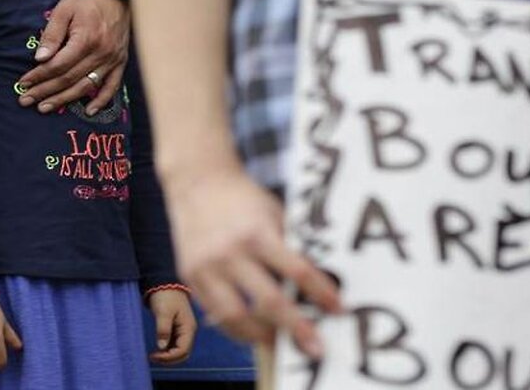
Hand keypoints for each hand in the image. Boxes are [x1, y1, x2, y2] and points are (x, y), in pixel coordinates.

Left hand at [17, 0, 128, 114]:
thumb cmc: (85, 1)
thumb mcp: (63, 10)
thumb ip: (52, 35)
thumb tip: (40, 59)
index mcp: (86, 39)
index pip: (58, 65)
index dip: (39, 76)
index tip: (23, 83)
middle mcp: (101, 53)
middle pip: (69, 79)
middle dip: (45, 91)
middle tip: (26, 100)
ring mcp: (112, 60)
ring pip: (86, 86)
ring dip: (65, 99)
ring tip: (45, 107)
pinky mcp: (120, 62)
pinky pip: (112, 86)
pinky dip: (101, 101)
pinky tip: (88, 111)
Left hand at [146, 289, 196, 364]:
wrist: (165, 283)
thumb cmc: (165, 296)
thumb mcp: (163, 312)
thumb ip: (163, 329)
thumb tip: (161, 347)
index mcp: (188, 328)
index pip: (183, 350)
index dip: (169, 357)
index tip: (155, 355)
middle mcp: (189, 331)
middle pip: (183, 353)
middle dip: (169, 359)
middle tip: (153, 357)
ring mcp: (184, 330)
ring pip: (180, 350)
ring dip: (168, 355)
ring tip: (154, 355)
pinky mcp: (178, 328)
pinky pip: (175, 344)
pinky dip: (168, 349)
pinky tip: (158, 349)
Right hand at [166, 163, 340, 359]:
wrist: (197, 181)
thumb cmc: (243, 198)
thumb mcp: (273, 214)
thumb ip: (289, 246)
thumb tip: (316, 283)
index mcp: (257, 233)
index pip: (297, 271)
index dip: (321, 294)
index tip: (338, 311)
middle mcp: (230, 252)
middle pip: (269, 302)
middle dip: (296, 329)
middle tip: (315, 348)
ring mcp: (207, 267)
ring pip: (236, 317)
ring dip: (262, 337)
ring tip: (280, 344)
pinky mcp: (190, 275)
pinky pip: (214, 313)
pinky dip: (235, 328)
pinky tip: (252, 332)